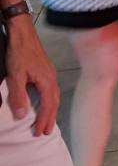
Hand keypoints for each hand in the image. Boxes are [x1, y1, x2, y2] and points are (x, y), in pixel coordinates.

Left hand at [5, 15, 59, 135]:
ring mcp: (50, 72)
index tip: (39, 132)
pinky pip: (51, 89)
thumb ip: (18, 96)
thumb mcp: (15, 76)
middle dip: (50, 118)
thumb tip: (22, 115)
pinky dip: (50, 100)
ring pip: (54, 95)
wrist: (22, 32)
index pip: (47, 106)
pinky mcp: (45, 69)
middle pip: (54, 102)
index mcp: (46, 81)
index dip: (43, 120)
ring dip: (51, 109)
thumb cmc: (20, 52)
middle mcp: (51, 77)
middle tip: (46, 132)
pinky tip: (44, 101)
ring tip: (47, 120)